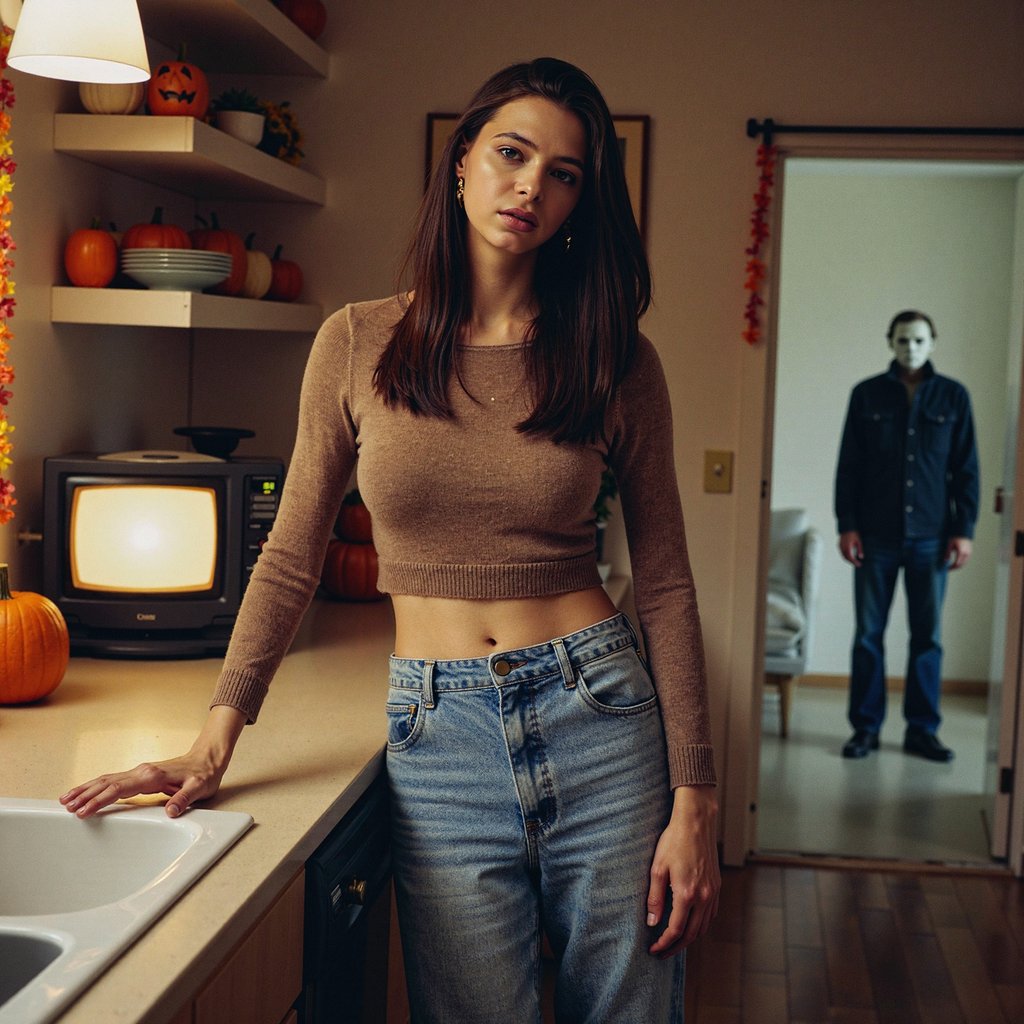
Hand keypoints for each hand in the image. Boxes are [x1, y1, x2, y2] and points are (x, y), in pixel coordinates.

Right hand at [59, 705, 245, 818]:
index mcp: (152, 776)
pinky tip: (88, 792)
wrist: (209, 757)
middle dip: (85, 794)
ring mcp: (140, 771)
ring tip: (67, 799)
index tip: (83, 811)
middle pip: (107, 782)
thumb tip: (171, 811)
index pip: (119, 789)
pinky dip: (97, 786)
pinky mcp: (141, 775)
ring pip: (107, 779)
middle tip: (66, 807)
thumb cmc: (205, 774)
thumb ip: (185, 799)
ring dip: (87, 789)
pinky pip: (114, 780)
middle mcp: (142, 771)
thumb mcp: (200, 788)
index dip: (99, 800)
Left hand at [646, 784, 720, 957]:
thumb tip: (651, 922)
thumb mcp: (657, 868)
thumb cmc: (673, 842)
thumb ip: (655, 898)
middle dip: (676, 947)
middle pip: (691, 934)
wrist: (696, 823)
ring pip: (703, 927)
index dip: (664, 943)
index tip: (653, 949)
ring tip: (674, 942)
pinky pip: (711, 915)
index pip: (676, 930)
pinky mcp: (717, 886)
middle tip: (662, 953)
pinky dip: (700, 925)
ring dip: (689, 938)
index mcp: (686, 893)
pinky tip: (690, 924)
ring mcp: (713, 892)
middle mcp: (703, 897)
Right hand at [839, 530, 862, 566]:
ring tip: (854, 561)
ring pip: (843, 556)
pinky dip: (845, 556)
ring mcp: (839, 546)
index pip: (850, 557)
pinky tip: (850, 557)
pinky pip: (842, 553)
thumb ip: (859, 550)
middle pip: (846, 558)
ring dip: (848, 560)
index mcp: (847, 547)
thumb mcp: (859, 542)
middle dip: (851, 562)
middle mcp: (842, 547)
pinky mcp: (839, 545)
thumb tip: (861, 557)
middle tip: (857, 564)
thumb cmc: (854, 534)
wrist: (847, 527)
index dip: (854, 562)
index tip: (859, 564)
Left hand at [946, 536, 971, 569]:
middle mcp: (966, 554)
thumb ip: (948, 553)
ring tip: (952, 566)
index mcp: (961, 552)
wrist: (964, 532)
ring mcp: (969, 553)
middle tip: (949, 569)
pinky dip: (961, 563)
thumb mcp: (950, 545)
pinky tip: (956, 562)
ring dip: (958, 566)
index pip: (957, 563)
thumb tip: (945, 561)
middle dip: (955, 568)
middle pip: (961, 565)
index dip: (952, 568)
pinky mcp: (970, 552)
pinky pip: (966, 560)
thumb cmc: (956, 537)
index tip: (947, 569)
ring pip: (964, 563)